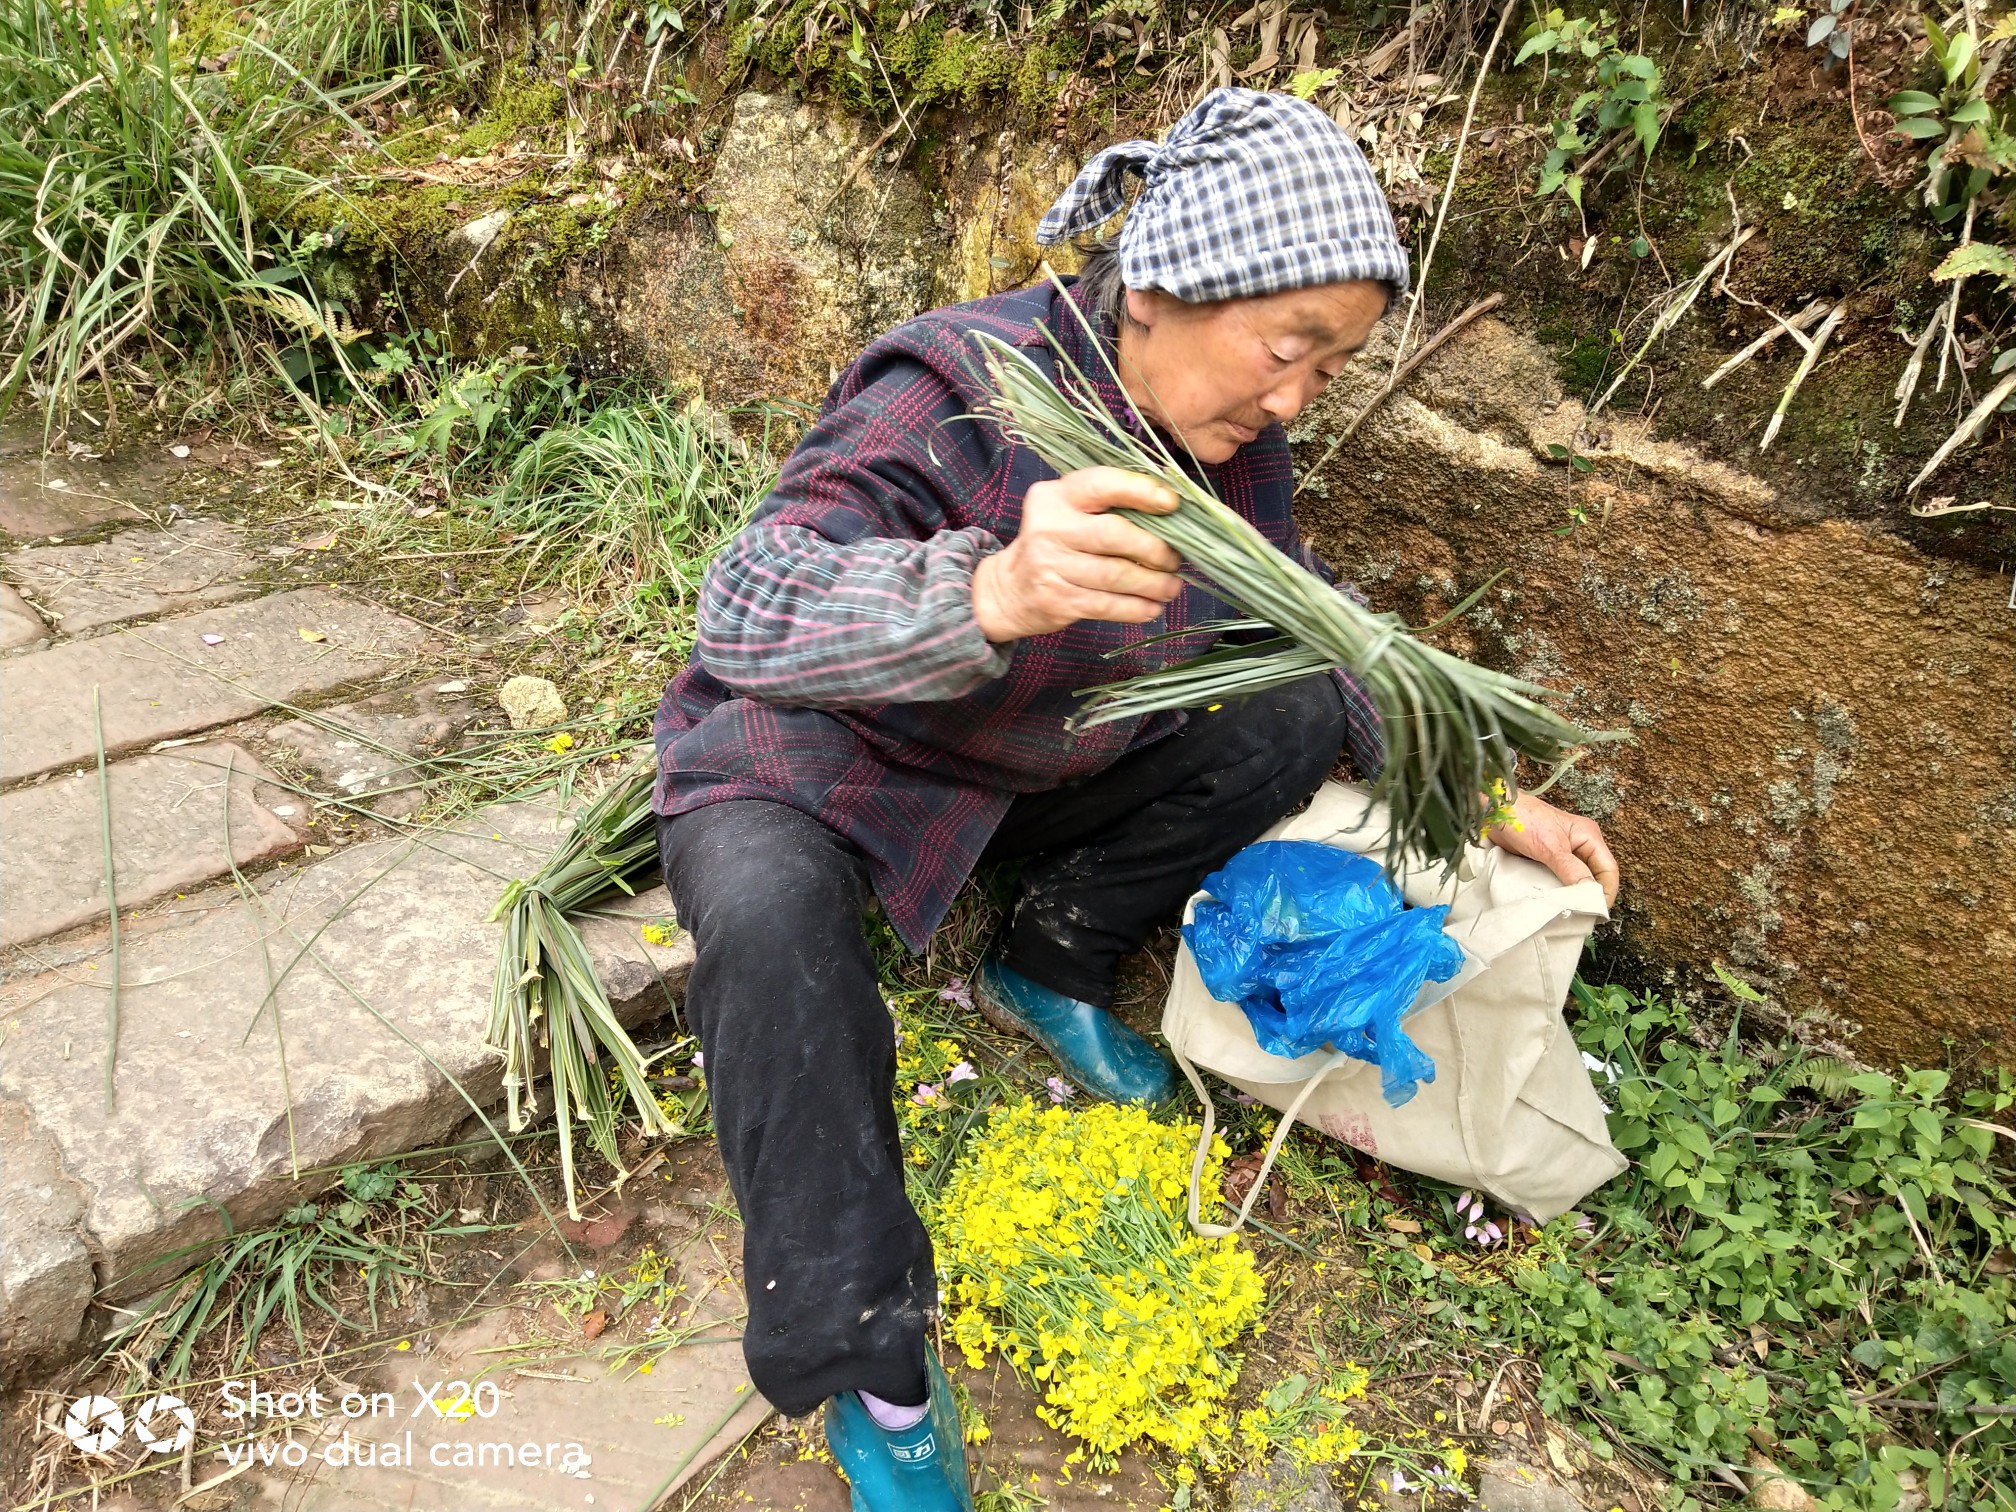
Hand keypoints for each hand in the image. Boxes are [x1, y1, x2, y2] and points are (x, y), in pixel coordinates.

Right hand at [970, 466, 1182, 642]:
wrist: (1008, 589)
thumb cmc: (1053, 544)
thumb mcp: (1067, 512)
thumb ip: (1106, 505)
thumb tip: (1169, 513)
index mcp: (1056, 497)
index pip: (1102, 485)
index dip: (1140, 491)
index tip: (1172, 503)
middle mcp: (1050, 528)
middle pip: (1114, 535)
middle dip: (1154, 549)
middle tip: (1173, 560)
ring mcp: (1051, 566)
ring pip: (1116, 575)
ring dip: (1153, 583)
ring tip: (1171, 586)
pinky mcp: (1058, 600)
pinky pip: (1107, 605)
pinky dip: (1136, 608)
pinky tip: (1152, 607)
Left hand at [1486, 791, 1620, 906]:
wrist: (1494, 812)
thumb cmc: (1523, 819)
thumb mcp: (1550, 847)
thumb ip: (1572, 870)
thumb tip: (1590, 895)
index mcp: (1589, 837)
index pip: (1608, 870)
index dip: (1606, 892)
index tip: (1596, 911)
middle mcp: (1581, 845)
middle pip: (1596, 877)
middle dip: (1590, 896)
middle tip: (1582, 916)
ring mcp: (1565, 853)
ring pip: (1578, 880)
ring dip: (1574, 895)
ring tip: (1568, 913)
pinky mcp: (1549, 860)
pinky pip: (1561, 879)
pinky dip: (1559, 891)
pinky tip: (1555, 902)